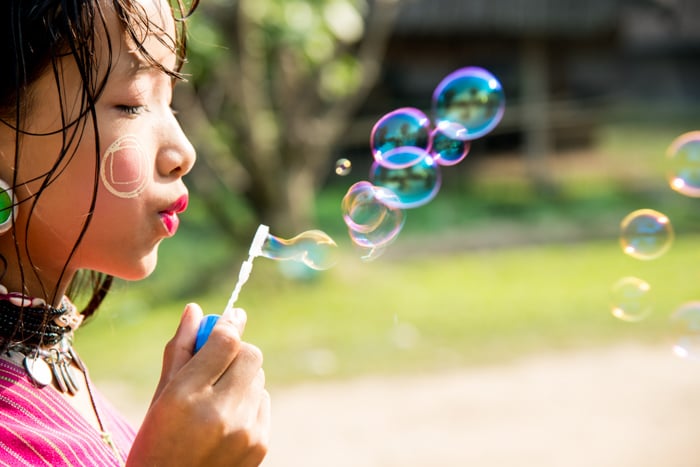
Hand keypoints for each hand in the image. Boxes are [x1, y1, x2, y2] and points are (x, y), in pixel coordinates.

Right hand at [126, 303, 269, 466]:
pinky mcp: (260, 445)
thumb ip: (181, 351)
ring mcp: (245, 431)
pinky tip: (226, 420)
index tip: (232, 317)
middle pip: (250, 355)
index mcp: (185, 397)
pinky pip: (264, 401)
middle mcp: (219, 413)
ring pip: (258, 377)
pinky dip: (249, 401)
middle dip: (236, 351)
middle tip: (218, 360)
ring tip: (216, 399)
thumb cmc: (156, 444)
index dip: (230, 324)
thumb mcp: (159, 398)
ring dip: (241, 378)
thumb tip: (195, 310)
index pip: (225, 341)